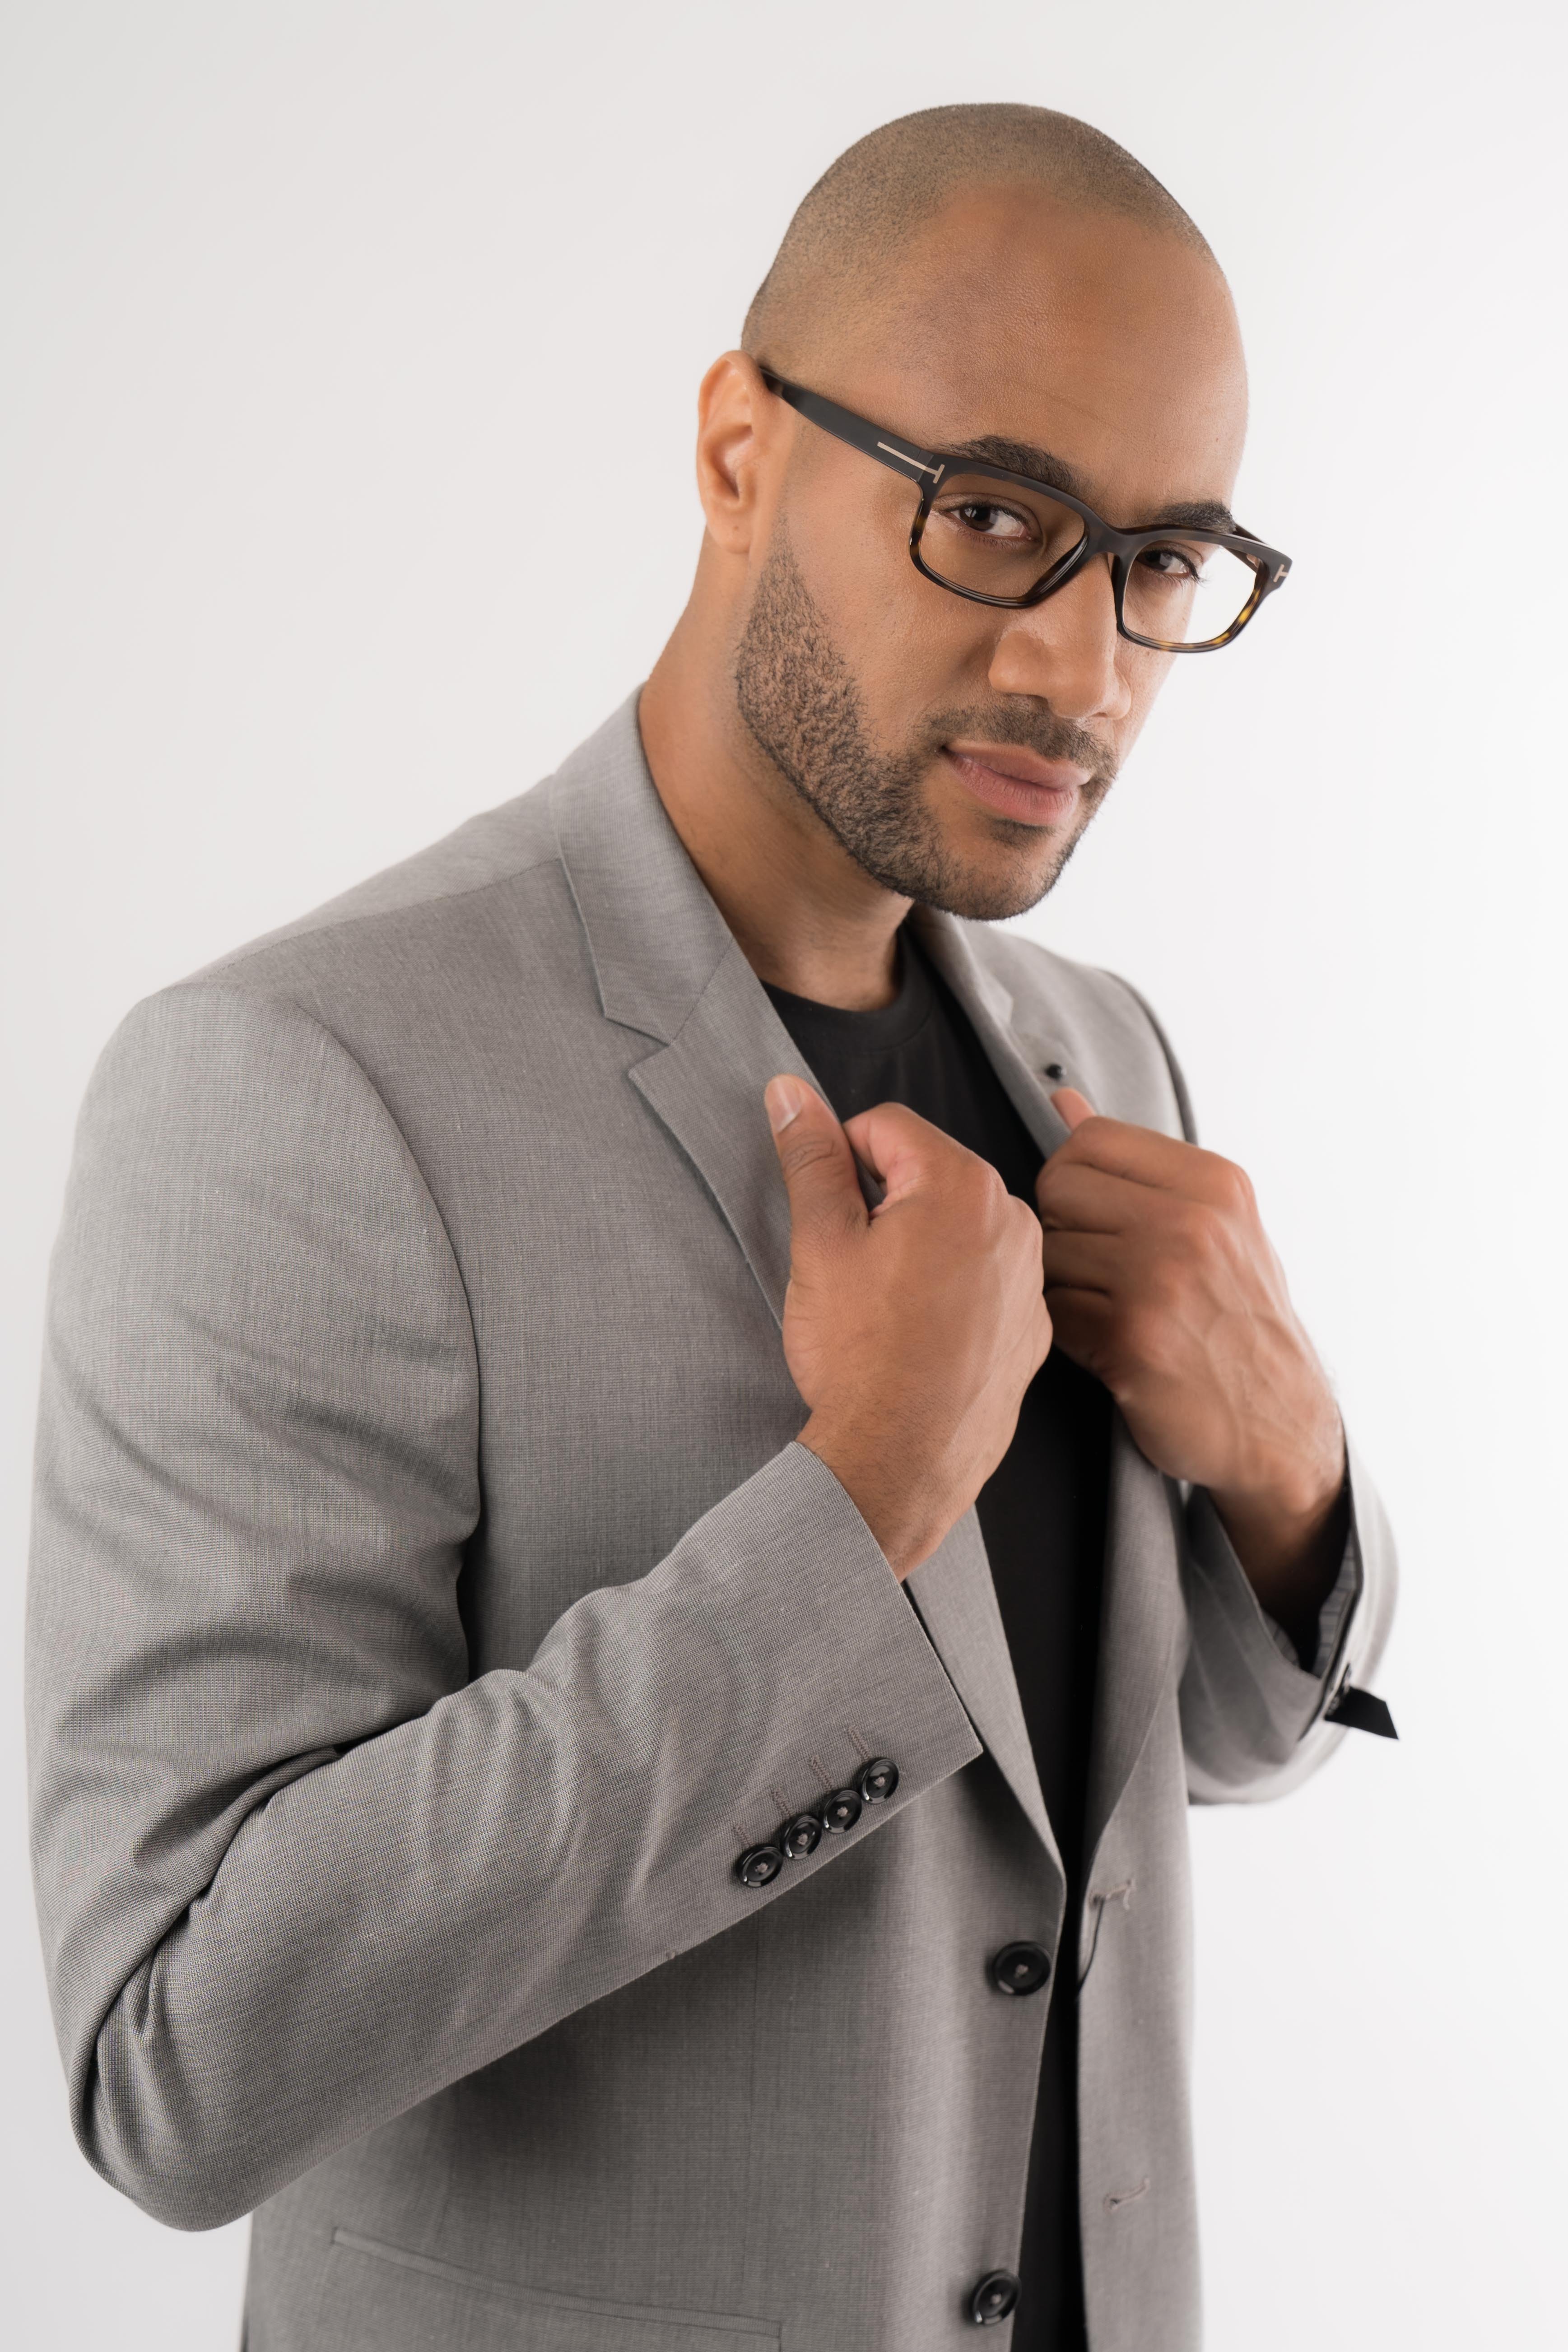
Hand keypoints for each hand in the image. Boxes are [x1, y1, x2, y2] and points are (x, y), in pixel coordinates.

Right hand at [766, 1075, 1051, 1577]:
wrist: (901, 1461)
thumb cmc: (861, 1355)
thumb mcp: (821, 1244)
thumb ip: (810, 1157)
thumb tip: (790, 1093)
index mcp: (962, 1184)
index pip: (887, 1125)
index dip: (841, 1157)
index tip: (829, 1209)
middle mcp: (1015, 1220)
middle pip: (930, 1173)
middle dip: (885, 1201)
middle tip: (852, 1264)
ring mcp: (1032, 1277)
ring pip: (961, 1227)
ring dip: (921, 1244)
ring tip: (886, 1305)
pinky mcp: (1034, 1327)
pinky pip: (987, 1280)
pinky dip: (954, 1291)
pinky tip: (920, 1334)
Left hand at [1036, 1090, 1346, 1643]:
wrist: (1278, 1427)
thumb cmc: (1237, 1321)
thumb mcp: (1212, 1225)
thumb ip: (1136, 1164)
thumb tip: (1064, 1100)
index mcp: (1215, 1184)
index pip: (1089, 1140)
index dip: (1075, 1179)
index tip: (1099, 1216)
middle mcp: (1192, 1223)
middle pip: (1057, 1188)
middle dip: (1063, 1229)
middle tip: (1101, 1270)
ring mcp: (1162, 1280)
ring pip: (1048, 1252)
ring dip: (1064, 1285)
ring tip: (1113, 1311)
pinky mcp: (1133, 1340)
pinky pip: (1053, 1311)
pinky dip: (1069, 1332)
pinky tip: (1111, 1346)